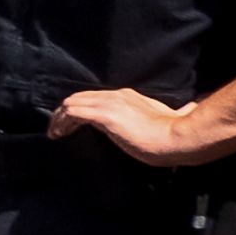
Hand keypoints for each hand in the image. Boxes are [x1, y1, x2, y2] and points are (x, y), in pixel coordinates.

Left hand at [51, 87, 224, 165]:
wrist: (179, 139)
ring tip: (54, 133)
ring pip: (72, 103)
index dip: (78, 108)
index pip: (94, 97)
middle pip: (79, 97)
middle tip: (56, 129)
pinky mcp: (106, 115)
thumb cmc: (173, 136)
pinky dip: (62, 122)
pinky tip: (59, 134)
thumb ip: (156, 117)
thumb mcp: (161, 122)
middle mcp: (117, 96)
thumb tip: (181, 109)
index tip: (71, 124)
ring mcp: (111, 104)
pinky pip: (74, 113)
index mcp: (128, 97)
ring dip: (59, 118)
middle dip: (63, 112)